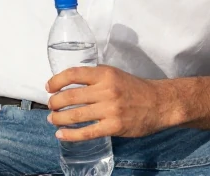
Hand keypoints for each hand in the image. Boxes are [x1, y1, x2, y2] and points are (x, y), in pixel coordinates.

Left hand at [45, 65, 171, 140]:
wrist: (160, 103)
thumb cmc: (135, 89)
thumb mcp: (115, 74)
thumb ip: (95, 78)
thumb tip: (69, 83)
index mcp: (105, 74)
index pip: (73, 74)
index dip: (56, 81)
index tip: (48, 87)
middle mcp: (106, 90)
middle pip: (70, 96)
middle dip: (54, 102)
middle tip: (50, 106)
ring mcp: (110, 109)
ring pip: (75, 115)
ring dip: (59, 118)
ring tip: (52, 119)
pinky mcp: (114, 126)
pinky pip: (87, 132)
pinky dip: (70, 134)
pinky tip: (61, 134)